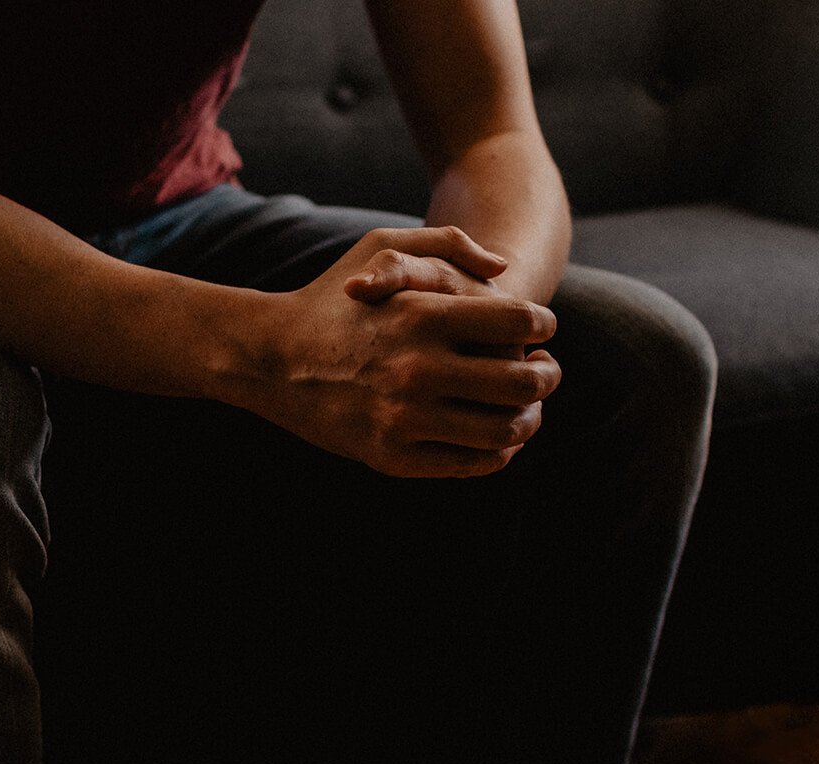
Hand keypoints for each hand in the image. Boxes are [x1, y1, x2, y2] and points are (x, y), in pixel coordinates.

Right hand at [236, 227, 561, 477]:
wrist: (270, 357)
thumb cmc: (332, 296)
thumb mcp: (381, 245)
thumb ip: (447, 244)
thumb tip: (503, 269)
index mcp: (422, 314)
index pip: (518, 324)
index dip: (543, 326)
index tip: (543, 332)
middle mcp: (417, 369)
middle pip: (522, 382)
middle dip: (548, 376)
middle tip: (547, 372)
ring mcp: (404, 419)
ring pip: (504, 431)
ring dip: (531, 420)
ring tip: (529, 409)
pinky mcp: (392, 457)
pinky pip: (470, 463)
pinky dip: (498, 454)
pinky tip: (498, 438)